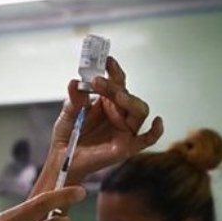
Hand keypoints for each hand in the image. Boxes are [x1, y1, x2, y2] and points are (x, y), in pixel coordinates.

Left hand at [51, 56, 163, 181]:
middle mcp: (119, 113)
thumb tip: (74, 82)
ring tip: (116, 96)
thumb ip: (73, 100)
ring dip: (129, 101)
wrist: (63, 160)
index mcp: (106, 102)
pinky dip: (156, 130)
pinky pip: (148, 139)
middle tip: (98, 81)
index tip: (106, 60)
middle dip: (115, 86)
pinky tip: (158, 121)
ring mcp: (125, 129)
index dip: (113, 70)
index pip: (116, 82)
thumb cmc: (67, 136)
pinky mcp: (128, 146)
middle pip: (126, 94)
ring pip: (139, 110)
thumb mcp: (67, 115)